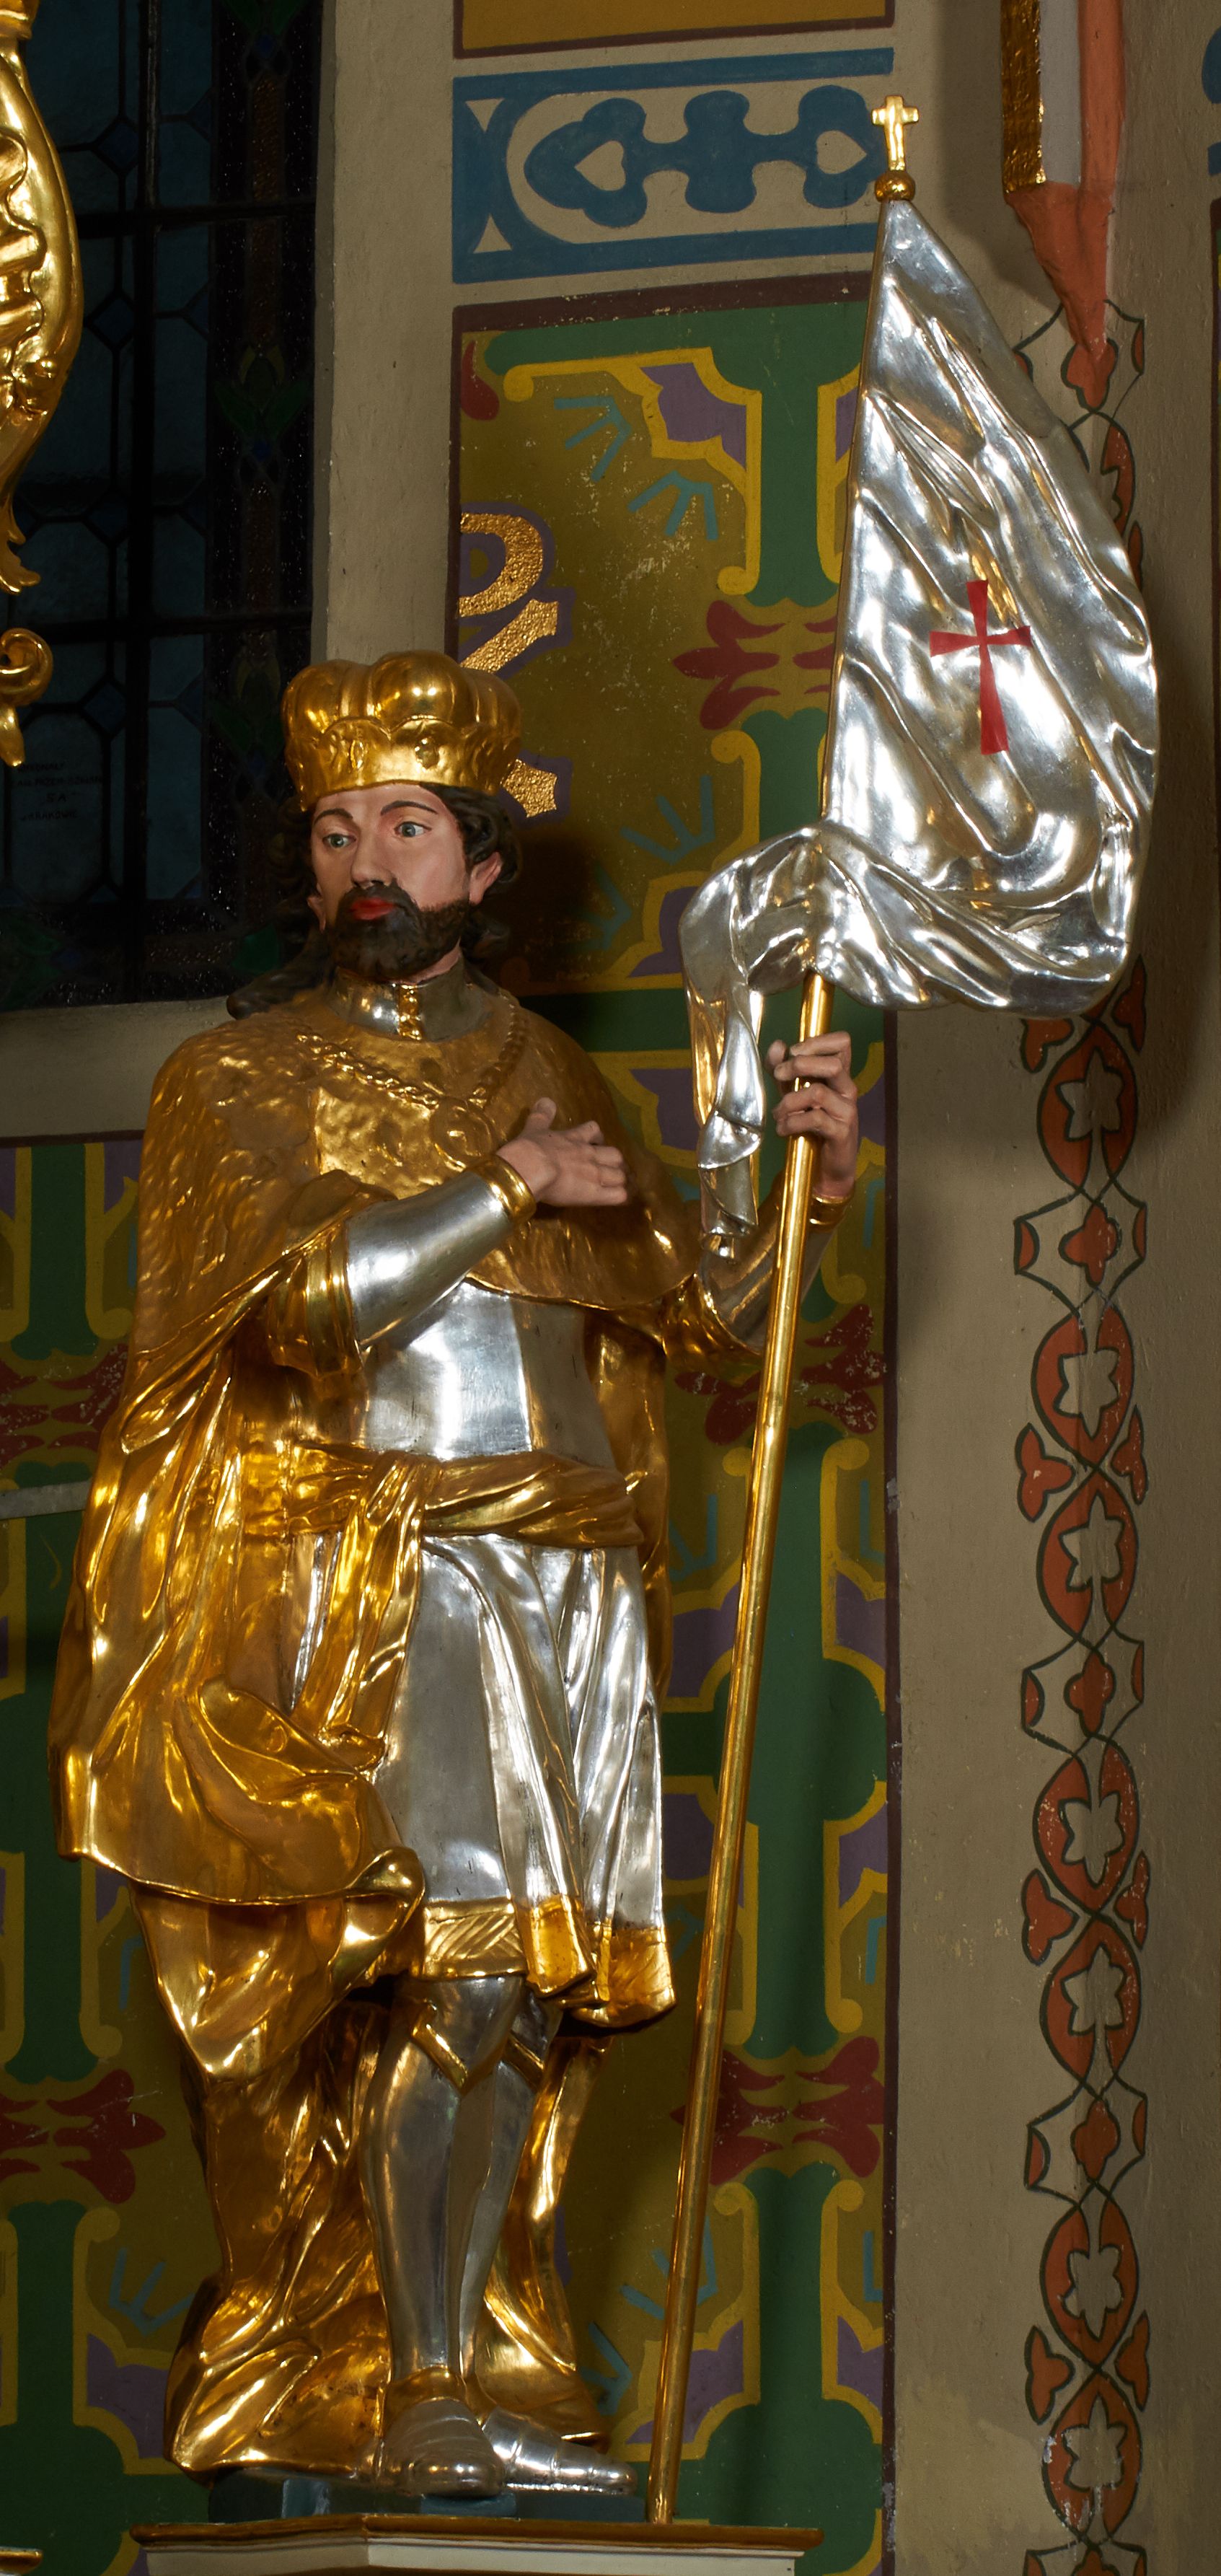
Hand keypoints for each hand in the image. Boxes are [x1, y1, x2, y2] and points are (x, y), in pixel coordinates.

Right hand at [499, 1098, 629, 1206]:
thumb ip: (542, 1115)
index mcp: (574, 1138)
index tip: (596, 1142)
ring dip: (620, 1180)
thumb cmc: (529, 1149)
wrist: (531, 1167)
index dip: (598, 1137)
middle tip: (610, 1168)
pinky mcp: (595, 1194)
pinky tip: (620, 1200)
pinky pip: (618, 1195)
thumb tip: (545, 1100)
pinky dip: (621, 1197)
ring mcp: (595, 1175)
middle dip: (615, 1162)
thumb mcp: (534, 1127)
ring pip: (620, 1175)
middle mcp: (589, 1155)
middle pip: (615, 1155)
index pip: (594, 1131)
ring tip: (616, 1186)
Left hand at [767, 1031, 858, 1199]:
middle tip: (779, 1076)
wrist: (824, 1167)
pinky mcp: (841, 1132)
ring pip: (818, 1092)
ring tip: (777, 1113)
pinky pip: (815, 1119)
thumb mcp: (792, 1093)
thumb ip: (783, 1071)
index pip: (843, 1043)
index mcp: (838, 1075)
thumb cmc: (810, 1126)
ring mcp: (847, 1111)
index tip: (793, 1052)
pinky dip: (792, 1122)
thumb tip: (776, 1045)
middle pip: (833, 1064)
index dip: (818, 1041)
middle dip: (799, 1065)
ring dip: (789, 1101)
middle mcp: (847, 1089)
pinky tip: (782, 1129)